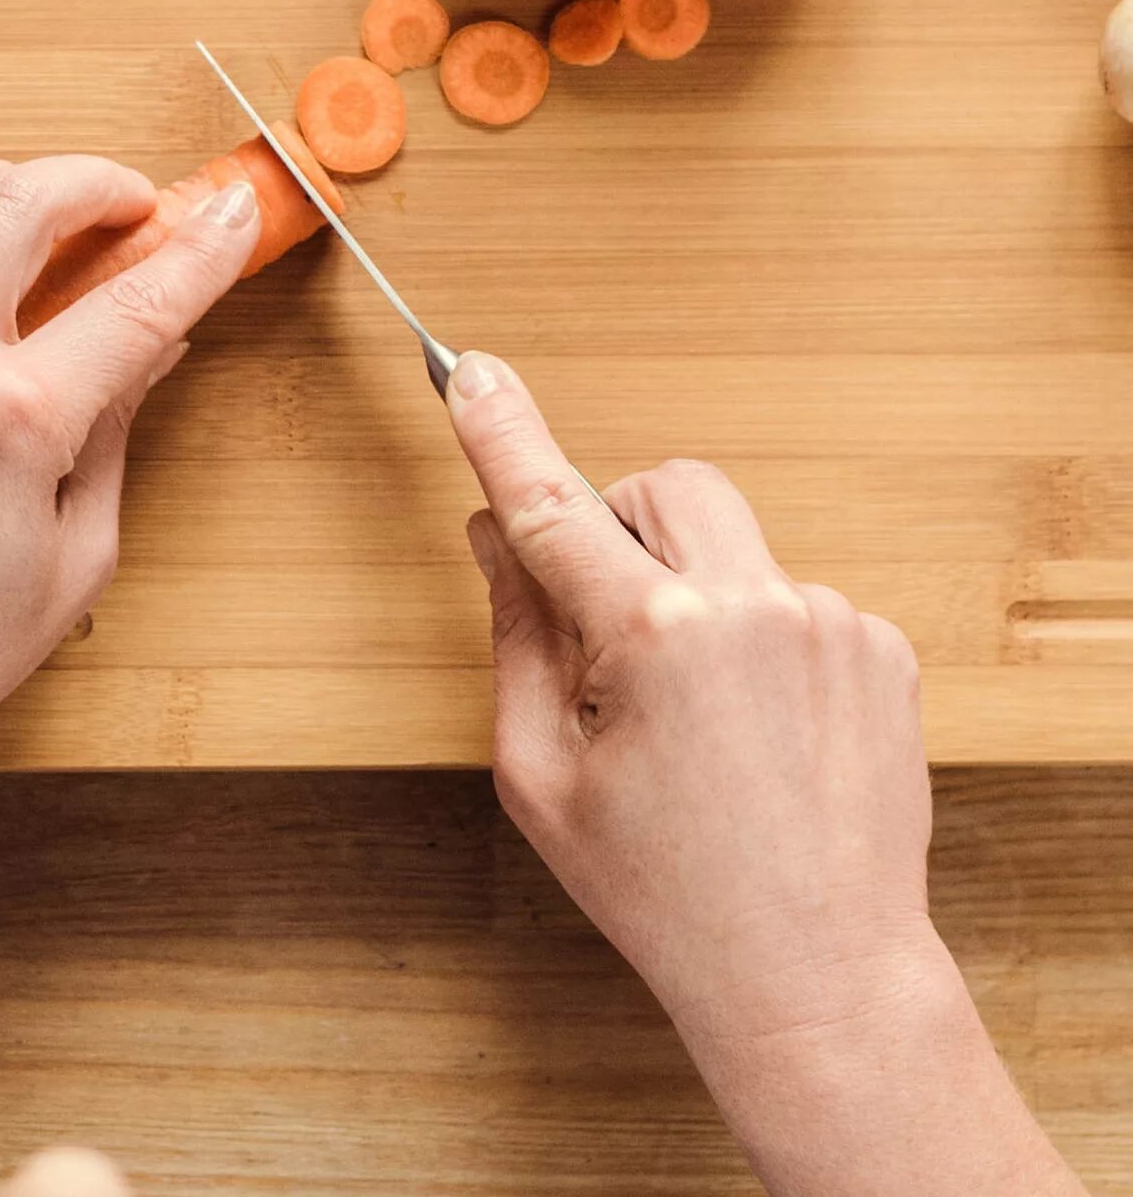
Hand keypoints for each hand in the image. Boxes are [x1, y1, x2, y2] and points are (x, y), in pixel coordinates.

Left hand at [0, 151, 259, 806]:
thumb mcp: (72, 558)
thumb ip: (117, 432)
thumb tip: (158, 342)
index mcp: (10, 422)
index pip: (134, 303)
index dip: (198, 250)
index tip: (230, 212)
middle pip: (18, 200)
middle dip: (91, 181)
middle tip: (123, 203)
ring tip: (26, 205)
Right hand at [445, 350, 942, 1057]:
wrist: (822, 981)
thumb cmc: (668, 895)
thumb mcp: (541, 777)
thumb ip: (515, 635)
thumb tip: (499, 535)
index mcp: (656, 638)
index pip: (553, 506)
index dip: (501, 432)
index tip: (469, 372)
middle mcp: (753, 608)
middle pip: (665, 488)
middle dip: (625, 527)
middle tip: (610, 621)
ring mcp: (830, 626)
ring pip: (732, 550)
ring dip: (699, 600)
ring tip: (703, 722)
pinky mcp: (882, 652)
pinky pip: (793, 600)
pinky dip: (762, 643)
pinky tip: (760, 735)